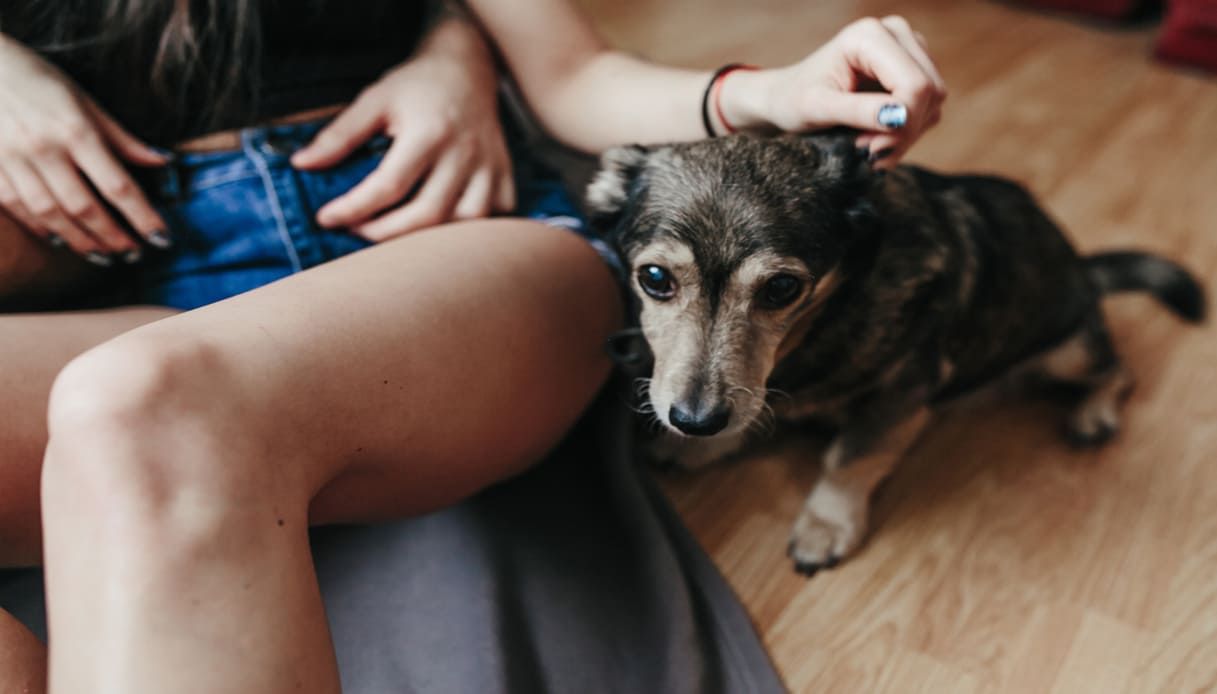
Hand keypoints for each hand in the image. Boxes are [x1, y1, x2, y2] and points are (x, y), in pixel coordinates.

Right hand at [0, 35, 168, 264]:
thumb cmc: (38, 80)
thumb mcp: (85, 100)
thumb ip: (122, 138)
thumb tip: (164, 162)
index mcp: (75, 130)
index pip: (118, 185)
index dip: (143, 217)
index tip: (162, 238)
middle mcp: (44, 148)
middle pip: (85, 207)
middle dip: (114, 237)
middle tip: (135, 255)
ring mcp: (11, 159)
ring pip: (51, 214)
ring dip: (81, 241)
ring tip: (105, 256)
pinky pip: (18, 208)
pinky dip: (41, 228)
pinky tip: (61, 240)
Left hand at [292, 18, 513, 241]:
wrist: (467, 67)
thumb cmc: (417, 86)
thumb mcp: (375, 100)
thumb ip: (340, 135)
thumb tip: (303, 164)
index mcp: (429, 132)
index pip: (388, 186)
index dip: (353, 209)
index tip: (327, 218)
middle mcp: (463, 153)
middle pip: (427, 215)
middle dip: (385, 233)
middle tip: (357, 230)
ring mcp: (489, 166)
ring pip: (465, 224)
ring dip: (430, 238)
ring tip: (398, 234)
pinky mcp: (504, 174)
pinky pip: (497, 216)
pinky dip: (474, 231)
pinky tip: (446, 227)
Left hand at [720, 16, 946, 166]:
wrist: (787, 98)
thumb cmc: (794, 100)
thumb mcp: (819, 109)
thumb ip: (858, 111)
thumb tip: (899, 117)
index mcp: (870, 36)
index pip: (915, 84)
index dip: (901, 123)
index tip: (868, 149)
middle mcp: (896, 33)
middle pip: (930, 92)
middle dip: (903, 131)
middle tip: (867, 153)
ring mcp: (908, 49)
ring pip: (933, 102)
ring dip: (904, 134)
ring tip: (866, 146)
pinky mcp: (913, 69)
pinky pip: (928, 108)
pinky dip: (906, 131)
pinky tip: (876, 138)